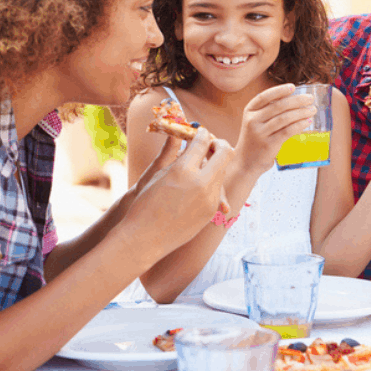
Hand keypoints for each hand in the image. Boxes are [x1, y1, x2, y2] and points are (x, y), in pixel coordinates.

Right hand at [120, 129, 233, 262]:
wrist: (145, 237)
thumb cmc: (145, 202)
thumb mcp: (159, 173)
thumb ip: (177, 153)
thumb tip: (185, 134)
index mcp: (183, 169)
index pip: (203, 141)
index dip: (203, 133)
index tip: (201, 132)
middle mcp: (201, 183)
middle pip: (225, 152)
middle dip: (219, 144)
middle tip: (210, 144)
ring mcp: (210, 198)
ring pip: (223, 171)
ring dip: (216, 164)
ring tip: (202, 165)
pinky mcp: (212, 211)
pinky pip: (218, 190)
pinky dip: (212, 182)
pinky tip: (200, 183)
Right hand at [234, 84, 316, 173]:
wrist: (245, 162)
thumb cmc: (255, 139)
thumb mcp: (255, 122)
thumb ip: (268, 111)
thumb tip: (293, 99)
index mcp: (249, 111)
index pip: (264, 96)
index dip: (279, 90)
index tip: (293, 87)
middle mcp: (252, 120)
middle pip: (278, 106)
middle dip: (297, 100)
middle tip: (310, 99)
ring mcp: (260, 133)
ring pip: (285, 118)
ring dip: (301, 112)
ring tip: (312, 110)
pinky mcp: (268, 145)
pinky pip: (287, 131)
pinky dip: (299, 125)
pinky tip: (307, 122)